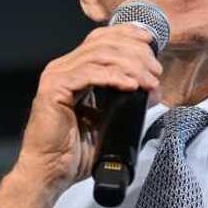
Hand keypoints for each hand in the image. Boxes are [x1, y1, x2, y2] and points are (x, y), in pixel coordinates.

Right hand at [13, 24, 161, 196]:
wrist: (51, 172)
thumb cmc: (74, 151)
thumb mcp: (109, 120)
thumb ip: (127, 101)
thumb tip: (153, 89)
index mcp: (74, 70)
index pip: (101, 40)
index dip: (127, 35)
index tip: (151, 42)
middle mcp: (63, 67)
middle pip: (104, 44)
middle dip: (135, 52)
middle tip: (155, 70)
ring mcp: (57, 76)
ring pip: (99, 55)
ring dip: (130, 65)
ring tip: (149, 80)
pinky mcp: (54, 89)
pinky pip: (90, 74)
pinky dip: (114, 77)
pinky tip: (131, 85)